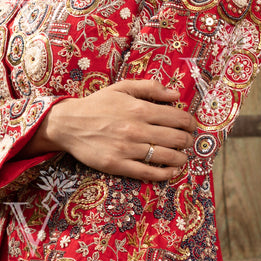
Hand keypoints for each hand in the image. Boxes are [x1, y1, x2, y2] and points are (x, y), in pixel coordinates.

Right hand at [30, 80, 195, 180]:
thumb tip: (175, 93)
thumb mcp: (122, 87)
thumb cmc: (97, 104)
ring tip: (183, 157)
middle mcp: (136, 129)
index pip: (177, 117)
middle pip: (175, 138)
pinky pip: (148, 172)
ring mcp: (127, 149)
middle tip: (188, 141)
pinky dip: (165, 173)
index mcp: (139, 108)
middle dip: (187, 141)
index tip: (192, 126)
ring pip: (165, 156)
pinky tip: (172, 171)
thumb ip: (150, 87)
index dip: (190, 123)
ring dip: (181, 158)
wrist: (69, 123)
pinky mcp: (118, 165)